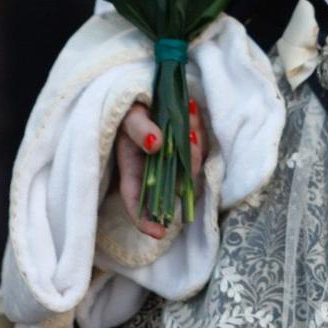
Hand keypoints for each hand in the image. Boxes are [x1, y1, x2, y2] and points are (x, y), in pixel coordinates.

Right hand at [113, 98, 205, 238]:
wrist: (144, 95)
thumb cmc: (129, 109)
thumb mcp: (128, 115)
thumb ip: (139, 128)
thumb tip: (156, 143)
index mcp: (133, 170)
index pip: (137, 202)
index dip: (145, 221)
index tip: (159, 232)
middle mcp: (154, 171)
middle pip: (175, 183)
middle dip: (188, 164)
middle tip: (191, 135)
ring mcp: (172, 161)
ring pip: (190, 165)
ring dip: (195, 142)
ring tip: (190, 113)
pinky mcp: (186, 149)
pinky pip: (198, 147)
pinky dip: (199, 131)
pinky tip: (193, 111)